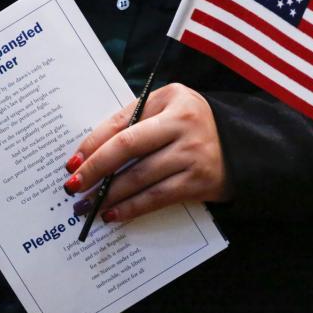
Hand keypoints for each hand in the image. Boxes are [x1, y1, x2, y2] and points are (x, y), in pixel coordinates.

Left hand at [63, 83, 231, 222]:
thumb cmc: (193, 126)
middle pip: (128, 147)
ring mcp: (192, 154)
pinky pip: (157, 197)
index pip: (122, 121)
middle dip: (95, 168)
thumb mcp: (169, 108)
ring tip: (87, 205)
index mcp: (171, 98)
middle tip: (73, 185)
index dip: (93, 143)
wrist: (241, 147)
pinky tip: (113, 213)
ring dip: (109, 193)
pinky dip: (131, 207)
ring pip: (139, 176)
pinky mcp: (198, 182)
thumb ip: (136, 118)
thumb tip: (92, 150)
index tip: (72, 161)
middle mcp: (182, 124)